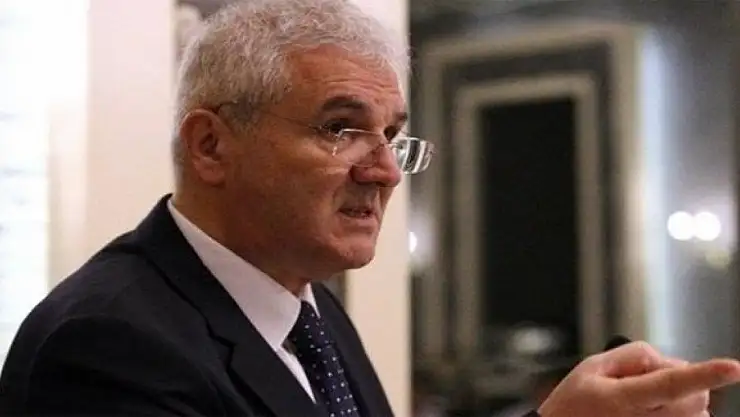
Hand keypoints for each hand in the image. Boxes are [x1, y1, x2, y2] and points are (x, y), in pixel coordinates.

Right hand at [537, 341, 739, 416]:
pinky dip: (680, 416)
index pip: (672, 384)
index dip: (705, 375)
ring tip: (645, 403)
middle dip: (685, 381)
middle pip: (696, 399)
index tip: (733, 367)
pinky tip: (653, 414)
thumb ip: (632, 355)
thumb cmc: (573, 407)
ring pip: (697, 416)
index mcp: (623, 399)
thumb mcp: (590, 368)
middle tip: (648, 380)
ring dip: (683, 402)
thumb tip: (667, 360)